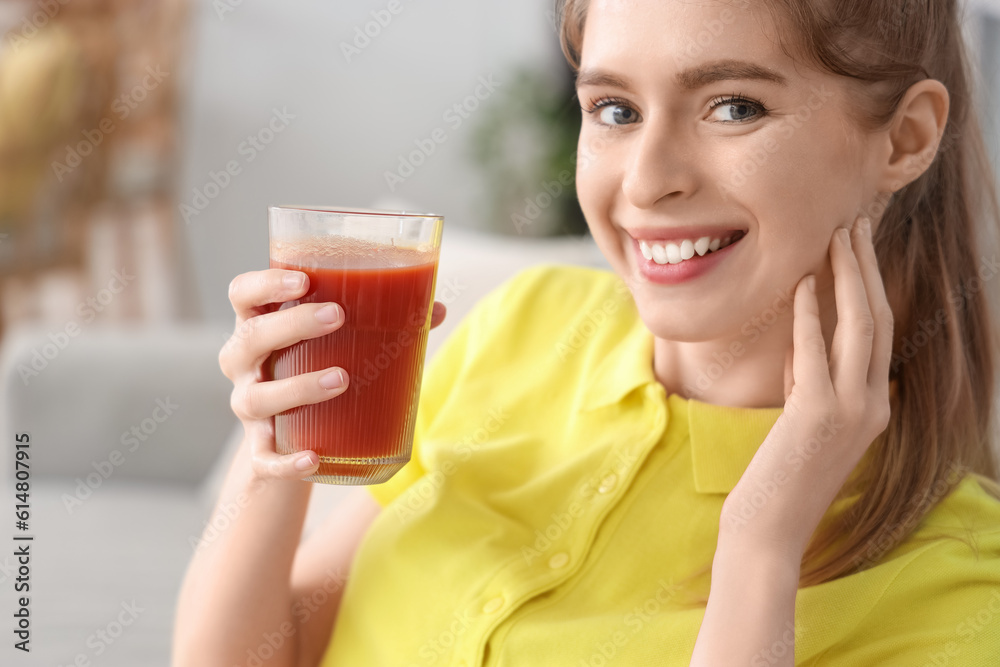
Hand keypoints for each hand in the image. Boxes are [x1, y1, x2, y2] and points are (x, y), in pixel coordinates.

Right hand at [219, 269, 447, 481]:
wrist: (291, 437)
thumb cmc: (316, 368)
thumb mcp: (337, 342)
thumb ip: (381, 321)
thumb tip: (436, 309)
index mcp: (258, 326)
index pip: (242, 294)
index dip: (264, 284)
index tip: (303, 279)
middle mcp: (244, 365)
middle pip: (250, 339)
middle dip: (291, 324)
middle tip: (336, 316)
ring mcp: (248, 407)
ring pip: (256, 397)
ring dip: (297, 387)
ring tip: (341, 379)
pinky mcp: (260, 449)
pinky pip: (264, 459)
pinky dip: (286, 462)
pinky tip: (312, 458)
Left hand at [719, 215, 892, 557]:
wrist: (768, 530)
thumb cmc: (777, 476)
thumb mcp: (800, 420)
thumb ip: (808, 380)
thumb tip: (802, 337)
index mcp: (873, 407)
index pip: (879, 333)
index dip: (871, 285)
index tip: (858, 247)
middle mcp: (873, 406)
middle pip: (877, 320)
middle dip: (867, 267)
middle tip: (855, 223)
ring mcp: (852, 411)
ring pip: (859, 328)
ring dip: (848, 277)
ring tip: (837, 236)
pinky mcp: (818, 416)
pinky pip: (817, 352)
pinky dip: (812, 313)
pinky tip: (805, 282)